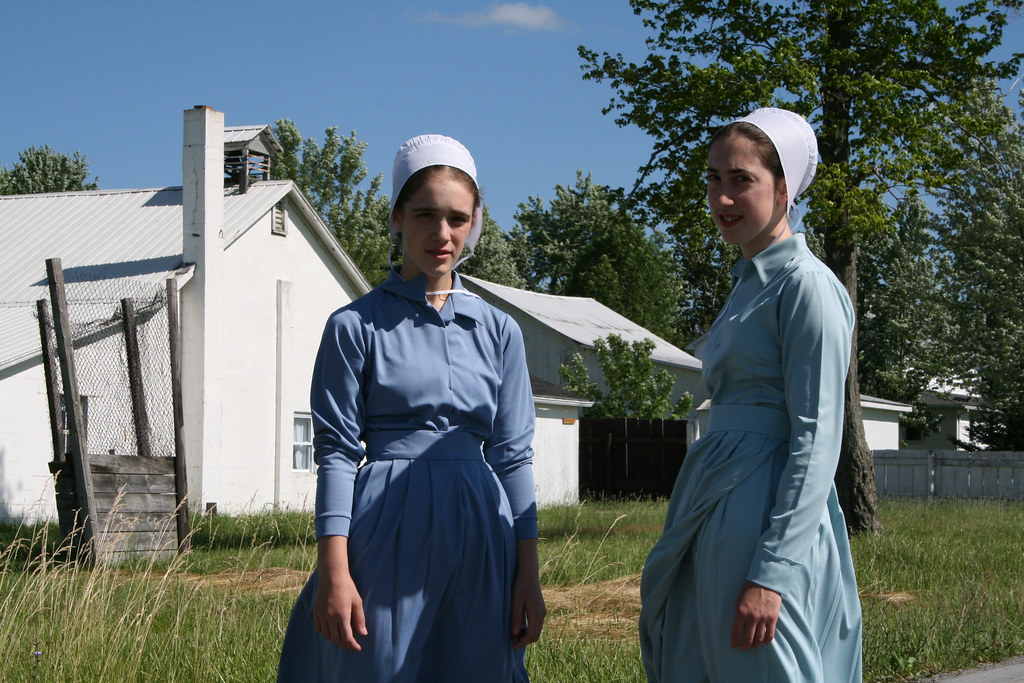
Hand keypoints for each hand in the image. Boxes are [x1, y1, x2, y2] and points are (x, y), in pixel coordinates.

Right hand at [313, 536, 367, 650]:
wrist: (332, 576)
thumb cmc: (347, 587)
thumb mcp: (357, 602)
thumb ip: (360, 619)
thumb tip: (363, 634)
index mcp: (342, 615)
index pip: (346, 637)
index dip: (352, 645)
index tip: (357, 648)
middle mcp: (330, 617)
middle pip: (336, 639)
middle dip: (344, 644)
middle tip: (351, 645)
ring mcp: (321, 615)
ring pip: (326, 635)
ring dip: (334, 640)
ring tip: (341, 640)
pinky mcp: (316, 611)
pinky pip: (318, 628)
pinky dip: (324, 633)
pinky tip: (330, 632)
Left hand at [510, 538, 545, 647]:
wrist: (529, 574)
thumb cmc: (520, 586)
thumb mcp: (515, 602)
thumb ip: (516, 618)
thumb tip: (515, 633)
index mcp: (536, 614)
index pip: (531, 635)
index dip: (522, 642)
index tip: (512, 646)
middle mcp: (542, 614)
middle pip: (535, 635)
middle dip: (524, 641)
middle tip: (512, 643)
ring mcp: (542, 612)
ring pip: (536, 630)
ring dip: (526, 636)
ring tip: (514, 636)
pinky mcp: (540, 609)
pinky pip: (536, 624)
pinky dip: (529, 630)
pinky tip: (519, 628)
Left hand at [730, 581, 780, 649]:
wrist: (765, 582)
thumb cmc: (749, 590)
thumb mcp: (739, 601)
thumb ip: (739, 614)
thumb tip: (738, 626)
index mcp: (741, 613)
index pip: (736, 632)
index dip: (734, 641)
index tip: (734, 645)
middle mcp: (751, 618)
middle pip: (748, 638)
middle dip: (745, 646)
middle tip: (743, 648)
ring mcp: (763, 619)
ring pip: (759, 638)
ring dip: (755, 644)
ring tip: (753, 646)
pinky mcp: (772, 619)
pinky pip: (770, 634)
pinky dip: (766, 640)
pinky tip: (764, 641)